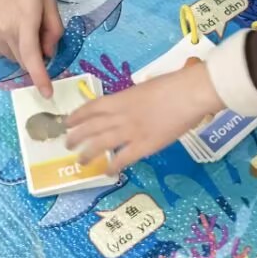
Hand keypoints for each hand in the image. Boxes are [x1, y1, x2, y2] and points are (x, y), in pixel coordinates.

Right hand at [0, 0, 62, 95]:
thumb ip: (52, 27)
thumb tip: (49, 52)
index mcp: (24, 22)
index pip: (33, 59)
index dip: (40, 78)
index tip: (47, 93)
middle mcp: (3, 31)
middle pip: (22, 60)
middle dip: (33, 56)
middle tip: (36, 32)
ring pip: (9, 55)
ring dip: (18, 49)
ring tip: (17, 23)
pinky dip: (4, 43)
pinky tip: (3, 22)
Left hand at [68, 60, 221, 170]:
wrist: (189, 93)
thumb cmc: (172, 85)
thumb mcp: (144, 88)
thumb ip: (132, 100)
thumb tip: (129, 107)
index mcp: (120, 98)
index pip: (92, 107)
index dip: (77, 116)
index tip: (68, 122)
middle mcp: (120, 115)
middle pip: (91, 127)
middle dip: (77, 136)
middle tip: (68, 143)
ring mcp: (130, 131)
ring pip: (101, 144)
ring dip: (88, 153)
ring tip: (80, 161)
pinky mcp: (144, 145)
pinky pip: (123, 158)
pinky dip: (113, 166)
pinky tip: (107, 172)